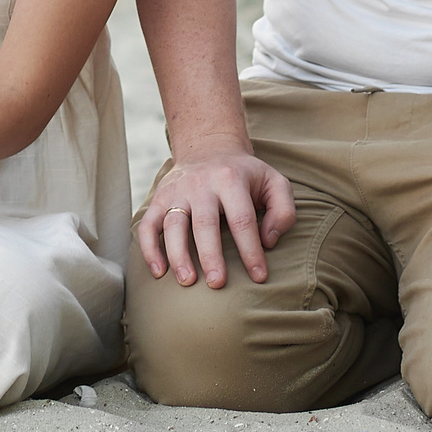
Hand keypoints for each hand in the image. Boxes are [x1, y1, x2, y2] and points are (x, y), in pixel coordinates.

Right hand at [137, 147, 296, 288]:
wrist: (208, 148)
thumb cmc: (245, 175)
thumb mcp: (274, 182)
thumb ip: (283, 211)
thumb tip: (268, 241)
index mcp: (231, 179)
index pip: (242, 219)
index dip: (251, 250)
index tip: (259, 277)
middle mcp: (201, 184)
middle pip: (204, 223)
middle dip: (211, 255)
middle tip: (218, 284)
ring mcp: (177, 191)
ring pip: (173, 224)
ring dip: (178, 255)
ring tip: (188, 282)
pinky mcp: (159, 199)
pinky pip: (148, 225)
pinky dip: (149, 249)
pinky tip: (159, 272)